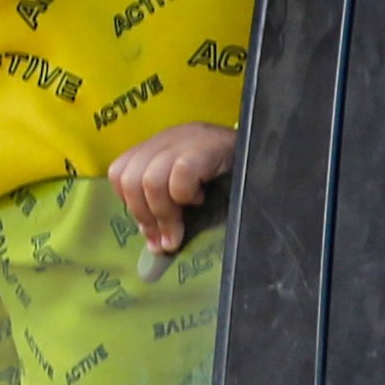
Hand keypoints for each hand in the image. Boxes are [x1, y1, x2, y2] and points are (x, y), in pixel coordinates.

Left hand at [109, 121, 235, 256]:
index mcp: (157, 147)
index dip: (131, 205)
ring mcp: (184, 139)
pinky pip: (180, 174)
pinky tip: (201, 198)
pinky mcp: (204, 146)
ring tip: (184, 224)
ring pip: (149, 180)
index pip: (119, 172)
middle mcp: (166, 139)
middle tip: (168, 237)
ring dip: (165, 213)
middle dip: (146, 215)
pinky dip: (185, 194)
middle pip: (129, 179)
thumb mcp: (190, 192)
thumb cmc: (228, 178)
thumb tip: (155, 246)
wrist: (265, 153)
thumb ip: (168, 210)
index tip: (152, 232)